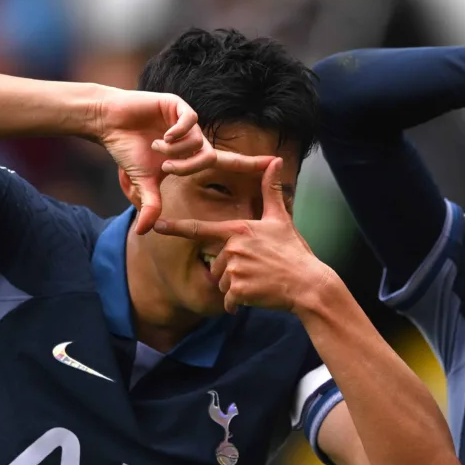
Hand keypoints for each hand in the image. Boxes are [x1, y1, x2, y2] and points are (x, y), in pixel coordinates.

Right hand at [94, 88, 275, 234]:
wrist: (110, 124)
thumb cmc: (129, 150)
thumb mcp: (143, 181)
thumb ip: (150, 204)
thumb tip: (144, 231)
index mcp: (194, 153)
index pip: (229, 161)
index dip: (252, 164)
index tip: (276, 163)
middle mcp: (196, 137)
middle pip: (211, 157)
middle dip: (190, 167)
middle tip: (167, 167)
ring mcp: (188, 121)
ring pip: (198, 142)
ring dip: (175, 150)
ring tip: (156, 147)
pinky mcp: (178, 105)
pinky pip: (189, 122)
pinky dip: (177, 133)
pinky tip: (163, 136)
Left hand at [152, 158, 333, 313]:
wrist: (307, 284)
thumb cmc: (294, 252)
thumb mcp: (281, 219)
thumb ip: (271, 191)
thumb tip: (276, 161)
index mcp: (239, 230)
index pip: (200, 229)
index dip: (176, 228)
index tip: (157, 226)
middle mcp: (233, 248)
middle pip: (216, 264)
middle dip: (231, 272)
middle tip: (257, 271)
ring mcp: (235, 269)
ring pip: (221, 283)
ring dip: (235, 288)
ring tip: (259, 282)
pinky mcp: (238, 290)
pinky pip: (228, 300)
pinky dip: (238, 303)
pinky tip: (257, 296)